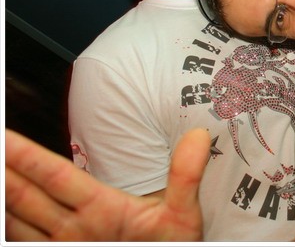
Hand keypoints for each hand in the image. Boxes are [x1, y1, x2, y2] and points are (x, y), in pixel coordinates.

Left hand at [4, 128, 209, 240]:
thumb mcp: (184, 218)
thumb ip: (186, 176)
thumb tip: (197, 135)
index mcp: (103, 211)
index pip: (55, 177)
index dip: (25, 156)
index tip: (3, 136)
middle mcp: (75, 231)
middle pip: (25, 197)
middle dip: (3, 171)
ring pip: (17, 221)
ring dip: (3, 196)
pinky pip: (23, 242)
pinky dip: (9, 224)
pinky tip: (5, 213)